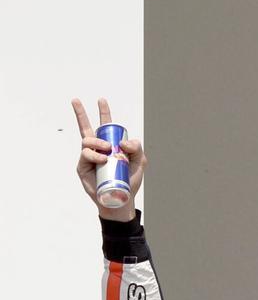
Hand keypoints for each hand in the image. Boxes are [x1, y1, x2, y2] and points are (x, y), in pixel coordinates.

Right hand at [71, 97, 144, 220]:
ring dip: (98, 142)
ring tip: (108, 150)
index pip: (106, 127)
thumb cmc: (129, 180)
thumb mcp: (139, 162)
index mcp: (111, 145)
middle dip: (81, 113)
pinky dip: (95, 155)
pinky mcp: (82, 166)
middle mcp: (98, 148)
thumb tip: (124, 141)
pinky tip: (103, 159)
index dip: (104, 113)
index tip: (101, 100)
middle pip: (87, 128)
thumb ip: (136, 149)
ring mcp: (89, 156)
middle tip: (76, 100)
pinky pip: (86, 154)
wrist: (120, 199)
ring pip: (87, 140)